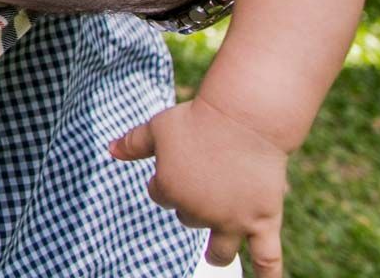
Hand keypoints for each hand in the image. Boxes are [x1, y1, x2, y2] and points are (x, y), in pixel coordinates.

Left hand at [111, 97, 288, 275]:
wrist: (243, 117)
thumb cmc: (198, 118)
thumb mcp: (158, 127)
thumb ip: (133, 143)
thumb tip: (110, 150)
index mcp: (170, 191)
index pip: (160, 196)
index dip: (166, 180)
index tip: (181, 163)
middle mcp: (199, 212)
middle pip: (190, 220)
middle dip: (193, 205)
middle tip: (206, 181)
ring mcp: (232, 220)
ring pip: (220, 250)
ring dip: (216, 253)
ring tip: (215, 256)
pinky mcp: (263, 220)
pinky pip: (267, 258)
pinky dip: (269, 276)